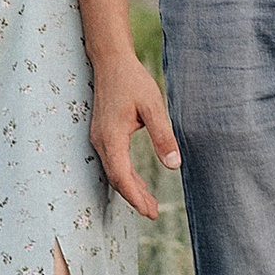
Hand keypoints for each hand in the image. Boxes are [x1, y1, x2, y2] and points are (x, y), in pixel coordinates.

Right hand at [88, 54, 179, 220]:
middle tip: (154, 214)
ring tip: (150, 204)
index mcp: (112, 136)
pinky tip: (139, 182)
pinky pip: (114, 162)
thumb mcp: (153, 106)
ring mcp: (100, 138)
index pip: (121, 175)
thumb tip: (174, 166)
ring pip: (115, 172)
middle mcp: (101, 141)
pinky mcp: (103, 135)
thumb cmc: (132, 80)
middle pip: (116, 178)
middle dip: (134, 198)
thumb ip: (163, 135)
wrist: (111, 61)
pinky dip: (126, 176)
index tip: (150, 212)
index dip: (135, 196)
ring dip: (131, 188)